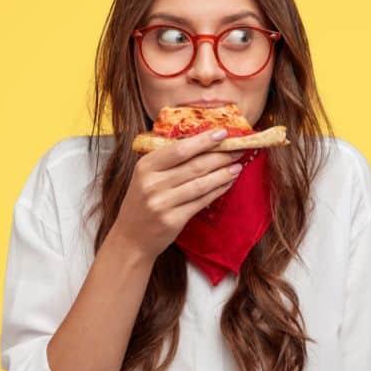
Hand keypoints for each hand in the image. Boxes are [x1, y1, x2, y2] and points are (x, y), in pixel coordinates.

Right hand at [111, 129, 244, 258]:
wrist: (131, 238)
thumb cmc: (142, 203)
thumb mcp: (146, 176)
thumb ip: (168, 161)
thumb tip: (203, 142)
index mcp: (145, 166)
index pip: (180, 149)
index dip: (204, 140)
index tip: (223, 133)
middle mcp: (152, 183)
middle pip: (195, 165)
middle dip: (221, 156)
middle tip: (239, 149)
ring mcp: (162, 203)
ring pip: (201, 184)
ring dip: (223, 174)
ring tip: (238, 166)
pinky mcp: (173, 220)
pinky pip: (202, 201)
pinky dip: (218, 190)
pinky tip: (228, 183)